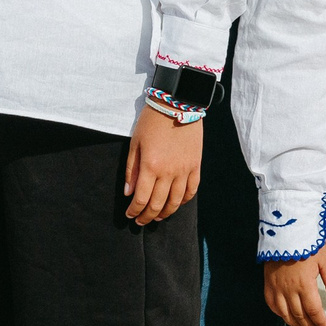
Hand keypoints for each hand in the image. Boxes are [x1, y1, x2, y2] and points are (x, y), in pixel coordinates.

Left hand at [122, 106, 201, 224]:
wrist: (178, 104)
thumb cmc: (152, 121)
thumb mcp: (135, 143)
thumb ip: (131, 170)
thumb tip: (129, 193)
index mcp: (150, 166)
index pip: (141, 198)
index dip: (134, 211)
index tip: (129, 214)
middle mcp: (169, 172)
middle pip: (158, 204)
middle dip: (147, 216)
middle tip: (141, 221)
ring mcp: (184, 170)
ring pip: (176, 201)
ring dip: (165, 213)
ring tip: (157, 217)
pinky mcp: (196, 166)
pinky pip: (192, 190)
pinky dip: (184, 200)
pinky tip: (177, 203)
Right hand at [262, 248, 325, 325]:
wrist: (284, 231)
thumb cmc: (307, 244)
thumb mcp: (324, 260)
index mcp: (304, 284)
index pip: (314, 311)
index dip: (321, 323)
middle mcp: (289, 289)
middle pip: (300, 316)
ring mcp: (276, 288)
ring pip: (286, 315)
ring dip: (298, 325)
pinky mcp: (268, 285)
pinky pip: (273, 306)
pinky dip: (281, 315)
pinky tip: (289, 317)